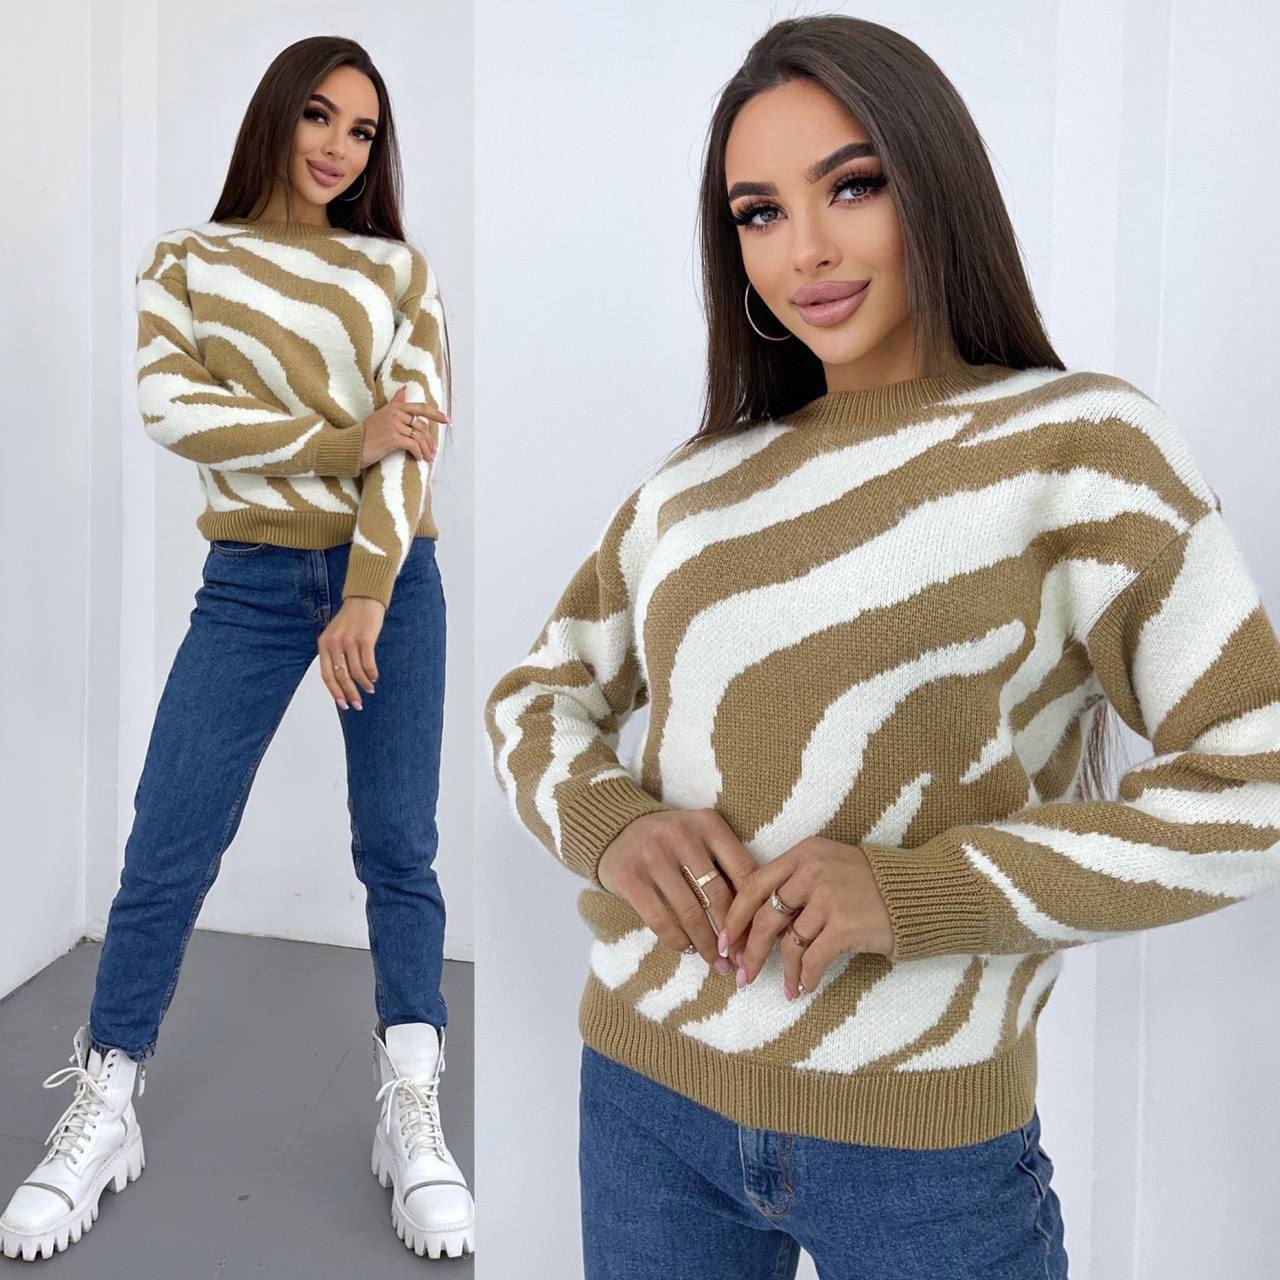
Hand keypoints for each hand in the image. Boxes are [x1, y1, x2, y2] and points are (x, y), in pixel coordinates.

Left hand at [318, 597, 384, 710]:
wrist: (364, 599)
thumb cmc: (351, 620)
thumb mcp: (335, 635)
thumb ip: (334, 654)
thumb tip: (342, 681)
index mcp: (323, 644)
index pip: (326, 674)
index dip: (334, 692)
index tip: (342, 704)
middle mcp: (334, 643)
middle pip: (341, 676)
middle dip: (350, 693)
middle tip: (358, 705)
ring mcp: (349, 641)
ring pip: (356, 672)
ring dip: (364, 684)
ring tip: (369, 690)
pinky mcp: (365, 639)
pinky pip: (368, 663)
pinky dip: (372, 674)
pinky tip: (374, 678)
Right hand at [359, 385, 446, 468]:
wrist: (352, 445)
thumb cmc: (367, 432)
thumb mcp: (381, 414)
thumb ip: (395, 403)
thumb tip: (403, 389)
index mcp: (395, 407)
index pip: (420, 408)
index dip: (435, 414)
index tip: (447, 420)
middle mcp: (396, 413)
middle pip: (421, 426)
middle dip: (430, 440)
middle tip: (434, 451)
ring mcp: (394, 425)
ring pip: (419, 437)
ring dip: (426, 449)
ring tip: (429, 458)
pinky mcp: (393, 438)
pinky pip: (413, 445)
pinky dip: (418, 453)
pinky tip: (419, 459)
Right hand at [597, 809, 758, 972]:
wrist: (616, 829)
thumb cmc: (670, 841)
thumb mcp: (701, 837)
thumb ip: (725, 863)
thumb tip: (754, 916)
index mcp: (708, 824)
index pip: (743, 870)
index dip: (753, 909)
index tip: (757, 936)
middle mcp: (682, 836)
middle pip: (718, 895)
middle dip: (732, 934)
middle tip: (739, 958)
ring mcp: (654, 856)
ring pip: (690, 913)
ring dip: (707, 945)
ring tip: (717, 962)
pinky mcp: (630, 878)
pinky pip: (661, 920)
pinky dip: (678, 941)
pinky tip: (688, 949)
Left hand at [719, 837, 894, 998]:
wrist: (918, 892)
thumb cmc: (870, 883)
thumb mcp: (829, 866)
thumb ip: (795, 885)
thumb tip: (757, 926)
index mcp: (803, 853)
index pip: (754, 884)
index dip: (734, 916)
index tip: (725, 940)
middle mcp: (812, 871)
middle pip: (764, 917)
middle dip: (749, 951)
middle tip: (741, 974)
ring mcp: (829, 898)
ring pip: (788, 943)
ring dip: (783, 971)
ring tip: (785, 987)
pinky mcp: (845, 925)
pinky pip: (812, 959)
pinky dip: (805, 978)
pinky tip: (804, 988)